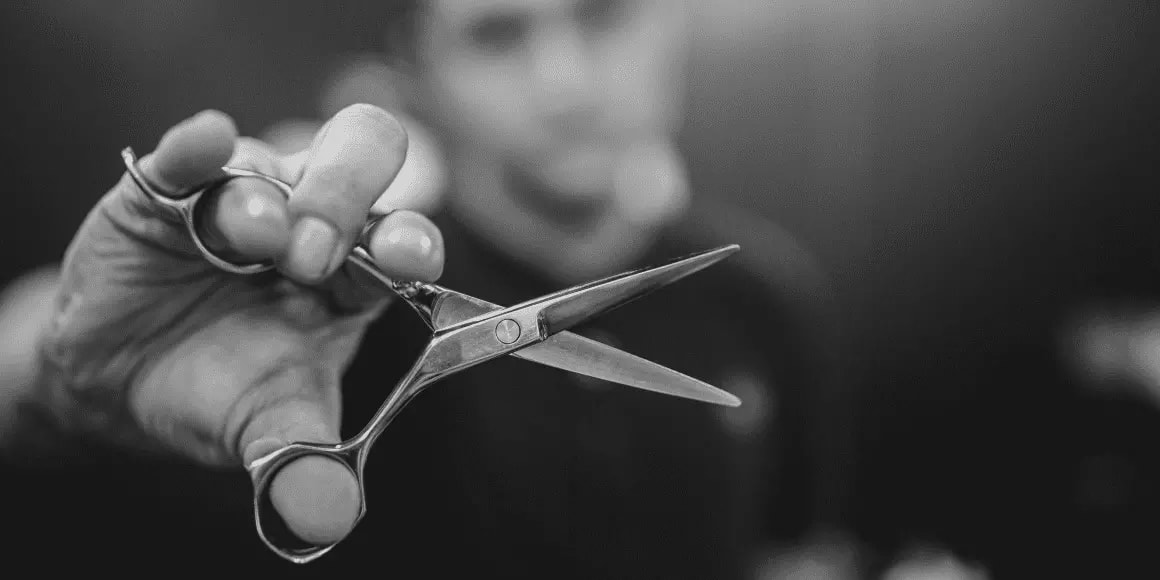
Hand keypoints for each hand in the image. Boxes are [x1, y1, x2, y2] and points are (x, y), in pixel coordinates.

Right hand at [29, 104, 442, 545]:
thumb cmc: (219, 395)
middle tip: (314, 253)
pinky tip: (207, 144)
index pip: (404, 237)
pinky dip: (199, 145)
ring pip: (271, 161)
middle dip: (345, 198)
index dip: (414, 239)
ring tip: (256, 242)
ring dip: (269, 195)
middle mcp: (308, 224)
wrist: (122, 388)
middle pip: (356, 170)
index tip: (408, 256)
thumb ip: (303, 462)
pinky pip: (189, 153)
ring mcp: (241, 202)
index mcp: (354, 276)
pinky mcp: (168, 192)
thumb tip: (327, 515)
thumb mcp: (268, 432)